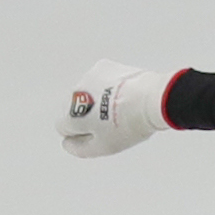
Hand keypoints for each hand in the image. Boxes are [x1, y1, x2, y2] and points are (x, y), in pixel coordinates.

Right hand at [59, 59, 177, 157]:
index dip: (81, 134)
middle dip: (88, 115)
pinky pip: (101, 80)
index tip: (99, 134)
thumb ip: (79, 148)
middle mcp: (74, 93)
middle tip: (113, 122)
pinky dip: (109, 87)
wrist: (151, 99)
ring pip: (88, 93)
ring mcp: (88, 77)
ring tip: (122, 107)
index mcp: (70, 115)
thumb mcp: (103, 147)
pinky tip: (125, 94)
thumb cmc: (128, 126)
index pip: (63, 127)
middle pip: (75, 108)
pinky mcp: (103, 66)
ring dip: (99, 99)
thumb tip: (67, 143)